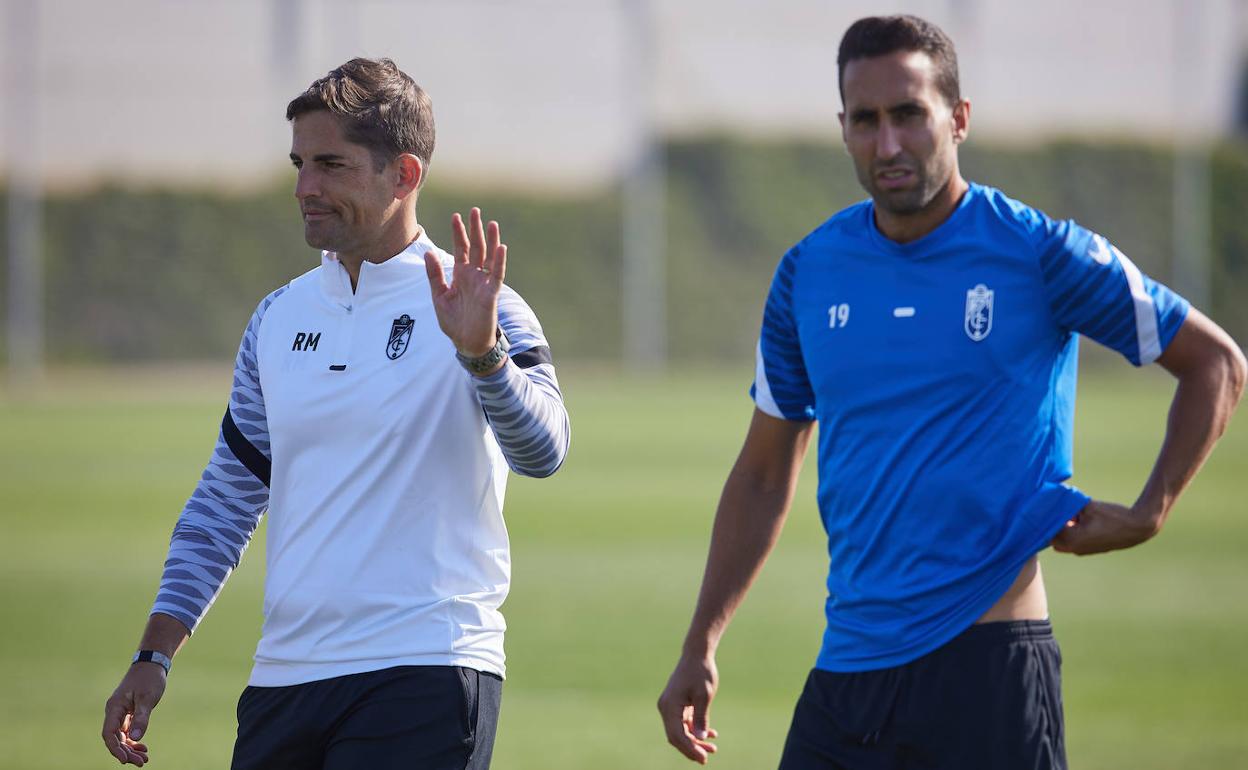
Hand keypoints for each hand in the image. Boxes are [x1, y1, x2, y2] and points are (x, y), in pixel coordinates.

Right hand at [102, 663, 164, 765]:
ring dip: (130, 749)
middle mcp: (114, 712)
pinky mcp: (128, 713)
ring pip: (121, 737)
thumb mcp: (147, 698)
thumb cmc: (149, 679)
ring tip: (144, 759)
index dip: (115, 748)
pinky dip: (133, 741)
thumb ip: (141, 717)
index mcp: (114, 707)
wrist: (152, 664)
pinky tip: (142, 748)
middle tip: (141, 763)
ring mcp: (120, 713)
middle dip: (126, 752)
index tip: (125, 760)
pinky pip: (127, 732)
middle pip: (115, 738)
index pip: (108, 733)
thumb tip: (135, 738)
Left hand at [423, 207, 506, 358]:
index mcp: (461, 275)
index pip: (461, 249)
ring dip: (490, 240)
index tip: (456, 216)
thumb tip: (428, 252)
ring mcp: (484, 283)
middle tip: (475, 211)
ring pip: (488, 257)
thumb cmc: (453, 321)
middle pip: (476, 248)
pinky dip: (499, 261)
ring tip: (491, 223)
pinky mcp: (491, 294)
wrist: (466, 342)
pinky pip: (496, 275)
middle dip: (475, 230)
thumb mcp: (439, 295)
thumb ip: (434, 275)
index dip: (459, 233)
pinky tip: (501, 247)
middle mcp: (474, 276)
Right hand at [657, 654, 720, 763]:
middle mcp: (665, 707)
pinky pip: (683, 722)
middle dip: (691, 748)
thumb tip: (699, 738)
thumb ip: (701, 718)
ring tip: (713, 748)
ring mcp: (669, 706)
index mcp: (670, 706)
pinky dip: (694, 729)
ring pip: (680, 731)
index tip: (704, 758)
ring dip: (694, 740)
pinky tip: (710, 734)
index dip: (690, 749)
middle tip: (708, 757)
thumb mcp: (704, 696)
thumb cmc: (701, 672)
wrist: (697, 654)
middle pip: (676, 736)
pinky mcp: (676, 704)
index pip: (677, 735)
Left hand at [1051, 499, 1161, 555]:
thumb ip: (1069, 503)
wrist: (1138, 527)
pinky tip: (1079, 518)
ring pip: (1063, 539)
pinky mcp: (1090, 549)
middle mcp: (1075, 549)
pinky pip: (1073, 541)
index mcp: (1072, 540)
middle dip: (1053, 524)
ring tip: (1071, 513)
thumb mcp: (1088, 505)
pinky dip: (1072, 531)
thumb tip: (1054, 496)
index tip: (1046, 506)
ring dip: (1063, 528)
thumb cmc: (1113, 516)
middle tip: (1057, 509)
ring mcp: (1083, 551)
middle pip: (1053, 536)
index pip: (1049, 529)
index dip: (1046, 517)